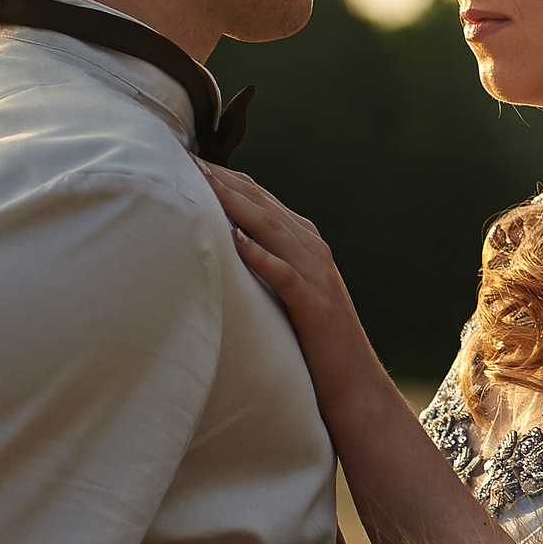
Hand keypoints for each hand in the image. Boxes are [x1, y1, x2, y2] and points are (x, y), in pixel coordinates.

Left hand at [198, 161, 394, 414]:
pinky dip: (263, 257)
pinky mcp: (315, 306)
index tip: (188, 160)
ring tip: (204, 182)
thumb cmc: (316, 342)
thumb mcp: (290, 292)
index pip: (260, 199)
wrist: (356, 385)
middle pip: (263, 205)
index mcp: (306, 243)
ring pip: (273, 230)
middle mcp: (313, 250)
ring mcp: (316, 277)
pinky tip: (238, 242)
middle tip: (186, 157)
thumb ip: (267, 263)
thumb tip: (225, 243)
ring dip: (237, 205)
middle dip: (224, 180)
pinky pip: (286, 276)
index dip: (225, 178)